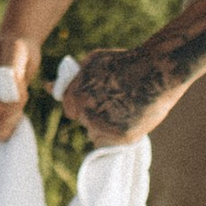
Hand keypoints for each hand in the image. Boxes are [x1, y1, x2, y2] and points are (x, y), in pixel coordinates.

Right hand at [0, 36, 38, 143]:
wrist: (12, 51)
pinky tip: (12, 115)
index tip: (24, 93)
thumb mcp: (16, 51)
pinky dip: (4, 129)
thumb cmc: (16, 48)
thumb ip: (12, 66)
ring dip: (9, 123)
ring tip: (17, 107)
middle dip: (12, 115)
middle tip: (21, 100)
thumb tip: (9, 82)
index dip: (14, 105)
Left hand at [58, 44, 178, 146]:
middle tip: (116, 103)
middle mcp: (85, 113)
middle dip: (96, 115)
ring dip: (107, 128)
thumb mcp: (94, 62)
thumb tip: (49, 87)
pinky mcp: (120, 139)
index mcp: (75, 96)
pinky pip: (113, 143)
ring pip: (98, 134)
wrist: (157, 71)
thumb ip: (73, 78)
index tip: (98, 100)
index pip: (71, 109)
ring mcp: (102, 127)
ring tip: (127, 111)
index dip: (85, 105)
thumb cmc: (125, 62)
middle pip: (85, 121)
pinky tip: (131, 121)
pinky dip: (119, 137)